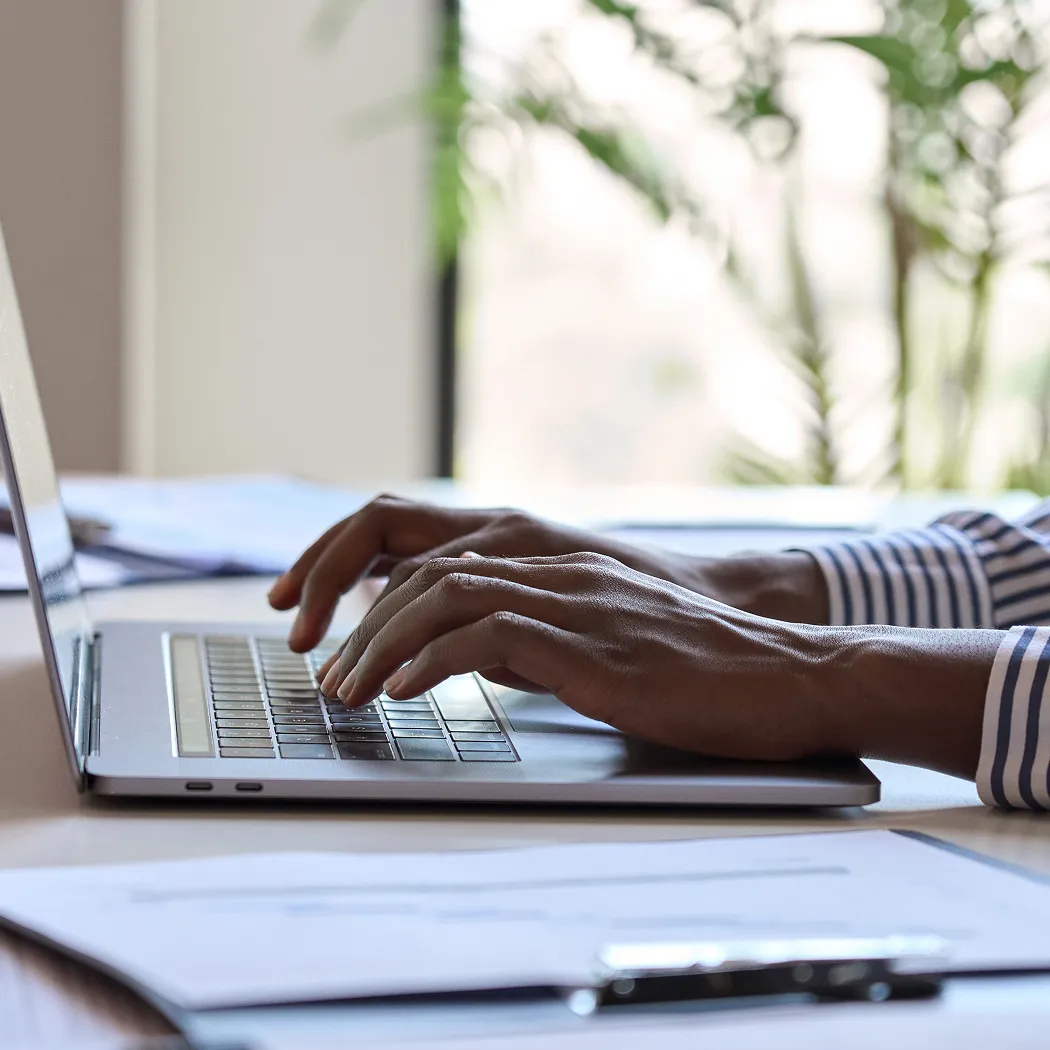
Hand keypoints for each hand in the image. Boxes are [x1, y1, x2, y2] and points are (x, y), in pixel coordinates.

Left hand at [268, 495, 703, 652]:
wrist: (789, 676)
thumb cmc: (704, 673)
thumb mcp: (605, 647)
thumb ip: (538, 639)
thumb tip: (472, 656)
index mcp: (561, 571)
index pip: (445, 562)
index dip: (380, 595)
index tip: (343, 641)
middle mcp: (561, 574)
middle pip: (429, 572)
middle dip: (360, 621)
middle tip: (326, 674)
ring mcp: (577, 604)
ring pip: (446, 595)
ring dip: (380, 643)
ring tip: (344, 690)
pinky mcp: (593, 646)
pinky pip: (490, 637)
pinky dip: (431, 660)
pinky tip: (399, 692)